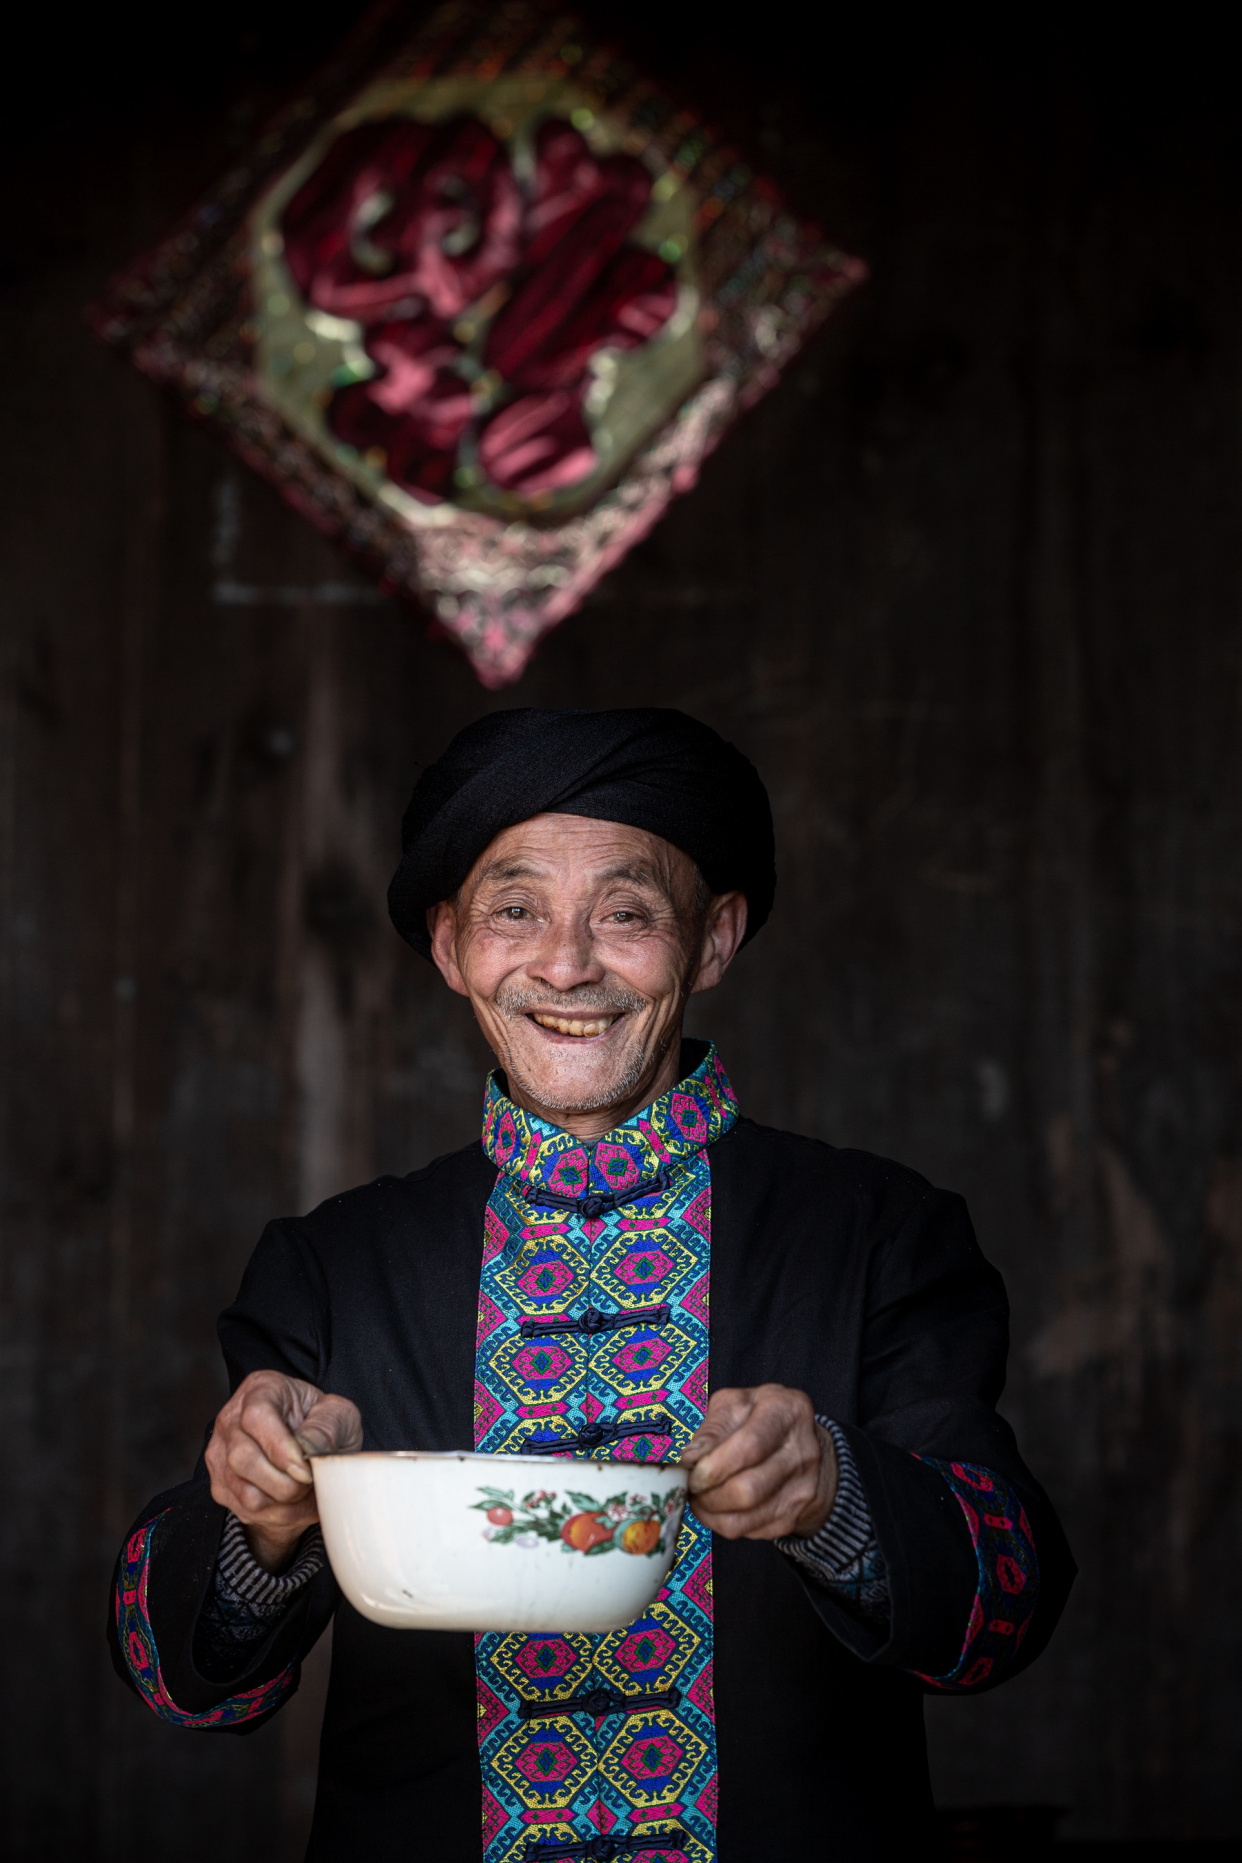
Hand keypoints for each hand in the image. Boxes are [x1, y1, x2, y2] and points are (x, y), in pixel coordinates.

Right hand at [205, 1370, 362, 1572]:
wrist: (308, 1454)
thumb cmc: (323, 1426)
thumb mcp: (340, 1415)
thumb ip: (328, 1425)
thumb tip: (307, 1446)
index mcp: (260, 1389)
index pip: (256, 1417)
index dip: (280, 1447)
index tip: (305, 1468)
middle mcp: (231, 1419)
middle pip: (242, 1458)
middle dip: (283, 1482)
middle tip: (309, 1482)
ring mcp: (220, 1453)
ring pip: (244, 1491)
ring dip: (283, 1503)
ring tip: (306, 1493)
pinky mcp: (221, 1485)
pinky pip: (246, 1510)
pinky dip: (278, 1515)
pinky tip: (294, 1502)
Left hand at [680, 1384, 837, 1539]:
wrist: (806, 1446)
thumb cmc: (762, 1421)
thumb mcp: (738, 1406)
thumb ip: (713, 1428)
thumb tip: (691, 1459)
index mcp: (787, 1411)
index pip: (750, 1446)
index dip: (714, 1465)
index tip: (691, 1471)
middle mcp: (802, 1451)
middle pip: (747, 1489)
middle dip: (707, 1494)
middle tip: (691, 1487)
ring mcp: (802, 1488)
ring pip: (744, 1518)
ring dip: (710, 1512)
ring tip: (699, 1497)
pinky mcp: (794, 1516)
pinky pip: (747, 1531)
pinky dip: (723, 1523)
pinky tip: (718, 1506)